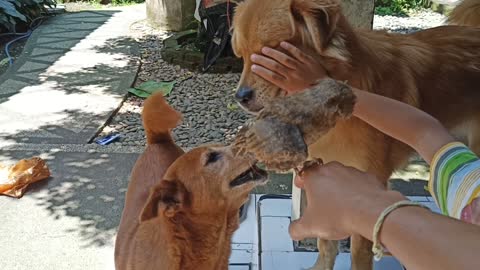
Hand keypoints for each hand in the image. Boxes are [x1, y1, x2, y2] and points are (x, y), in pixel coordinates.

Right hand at [251, 42, 326, 93]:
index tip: (253, 67)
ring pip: (285, 59)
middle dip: (263, 61)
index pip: (272, 77)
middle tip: (253, 56)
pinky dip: (290, 48)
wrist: (327, 90)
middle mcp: (293, 76)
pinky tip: (282, 43)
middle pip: (275, 67)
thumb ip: (284, 94)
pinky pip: (298, 53)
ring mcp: (301, 68)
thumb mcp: (295, 97)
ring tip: (264, 49)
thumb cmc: (309, 94)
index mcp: (288, 85)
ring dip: (273, 53)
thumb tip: (272, 97)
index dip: (262, 71)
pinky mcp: (309, 61)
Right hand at [289, 162, 403, 240]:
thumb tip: (294, 230)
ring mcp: (351, 172)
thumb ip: (296, 228)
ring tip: (340, 207)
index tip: (301, 186)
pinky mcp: (367, 177)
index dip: (301, 182)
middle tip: (320, 202)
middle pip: (321, 175)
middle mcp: (332, 169)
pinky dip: (356, 192)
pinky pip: (358, 183)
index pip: (302, 173)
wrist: (370, 213)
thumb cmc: (340, 214)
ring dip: (339, 189)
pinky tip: (356, 206)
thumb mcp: (310, 227)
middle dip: (320, 187)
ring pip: (340, 178)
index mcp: (314, 177)